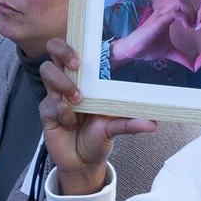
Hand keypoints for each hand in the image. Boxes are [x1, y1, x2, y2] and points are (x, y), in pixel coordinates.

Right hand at [39, 38, 156, 194]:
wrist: (83, 162)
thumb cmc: (98, 137)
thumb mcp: (116, 127)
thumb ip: (131, 122)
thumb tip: (153, 123)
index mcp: (86, 77)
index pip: (76, 47)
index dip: (76, 39)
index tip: (86, 46)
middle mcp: (68, 80)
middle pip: (53, 48)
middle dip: (62, 50)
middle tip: (77, 64)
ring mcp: (54, 94)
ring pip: (47, 70)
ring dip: (63, 82)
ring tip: (78, 100)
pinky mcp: (46, 111)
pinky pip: (49, 103)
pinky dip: (62, 111)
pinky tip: (71, 122)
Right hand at [110, 0, 192, 65]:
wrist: (133, 50)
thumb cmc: (148, 48)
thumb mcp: (169, 52)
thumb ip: (181, 57)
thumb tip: (193, 67)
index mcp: (167, 16)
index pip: (183, 4)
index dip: (192, 13)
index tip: (196, 26)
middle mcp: (164, 12)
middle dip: (193, 10)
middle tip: (195, 24)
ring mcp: (161, 15)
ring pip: (179, 1)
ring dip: (189, 12)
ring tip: (190, 25)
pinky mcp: (158, 21)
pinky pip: (174, 12)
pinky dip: (184, 18)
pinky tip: (186, 28)